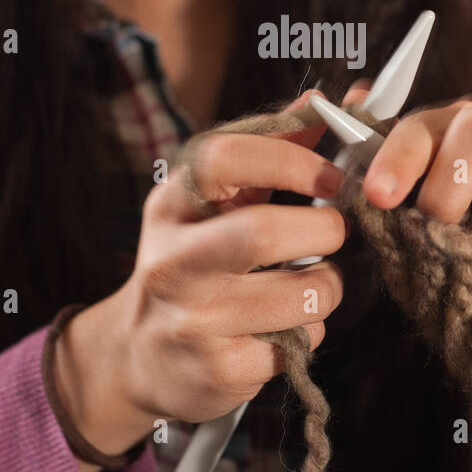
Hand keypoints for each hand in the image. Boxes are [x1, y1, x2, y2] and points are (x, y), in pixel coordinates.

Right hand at [53, 88, 347, 468]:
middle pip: (262, 233)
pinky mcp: (219, 370)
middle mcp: (172, 261)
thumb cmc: (194, 262)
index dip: (289, 159)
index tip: (330, 177)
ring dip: (325, 287)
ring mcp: (192, 320)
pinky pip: (299, 343)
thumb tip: (329, 101)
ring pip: (300, 295)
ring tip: (307, 285)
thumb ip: (273, 149)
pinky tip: (281, 329)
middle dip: (322, 230)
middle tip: (332, 233)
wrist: (140, 356)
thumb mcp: (216, 203)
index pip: (222, 158)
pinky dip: (308, 333)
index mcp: (172, 205)